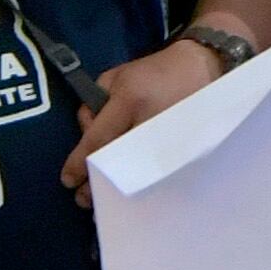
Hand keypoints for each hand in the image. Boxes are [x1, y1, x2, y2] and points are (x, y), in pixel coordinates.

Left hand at [64, 31, 240, 199]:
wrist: (202, 67)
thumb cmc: (153, 72)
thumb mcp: (115, 78)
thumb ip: (93, 106)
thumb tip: (86, 135)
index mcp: (129, 100)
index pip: (98, 139)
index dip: (79, 163)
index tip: (68, 180)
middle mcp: (149, 121)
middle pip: (116, 161)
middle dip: (96, 183)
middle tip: (82, 198)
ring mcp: (169, 137)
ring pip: (137, 171)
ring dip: (117, 188)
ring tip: (102, 201)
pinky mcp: (184, 147)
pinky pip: (157, 171)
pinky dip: (142, 183)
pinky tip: (131, 193)